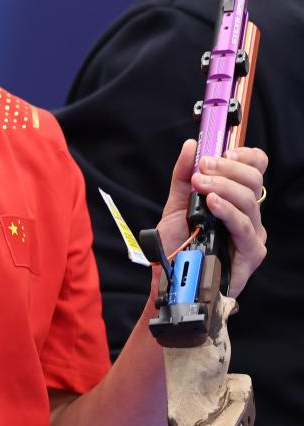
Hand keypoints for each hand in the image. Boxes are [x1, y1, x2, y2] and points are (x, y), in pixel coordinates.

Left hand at [156, 139, 266, 297]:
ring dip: (222, 186)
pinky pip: (244, 227)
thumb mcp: (178, 203)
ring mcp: (251, 233)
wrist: (172, 278)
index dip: (244, 155)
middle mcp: (248, 213)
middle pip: (253, 180)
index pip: (254, 168)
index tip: (223, 151)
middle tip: (203, 167)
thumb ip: (184, 175)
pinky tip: (213, 204)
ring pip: (249, 200)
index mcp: (235, 198)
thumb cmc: (180, 244)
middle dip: (226, 168)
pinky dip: (229, 211)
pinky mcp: (250, 254)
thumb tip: (191, 146)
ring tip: (200, 184)